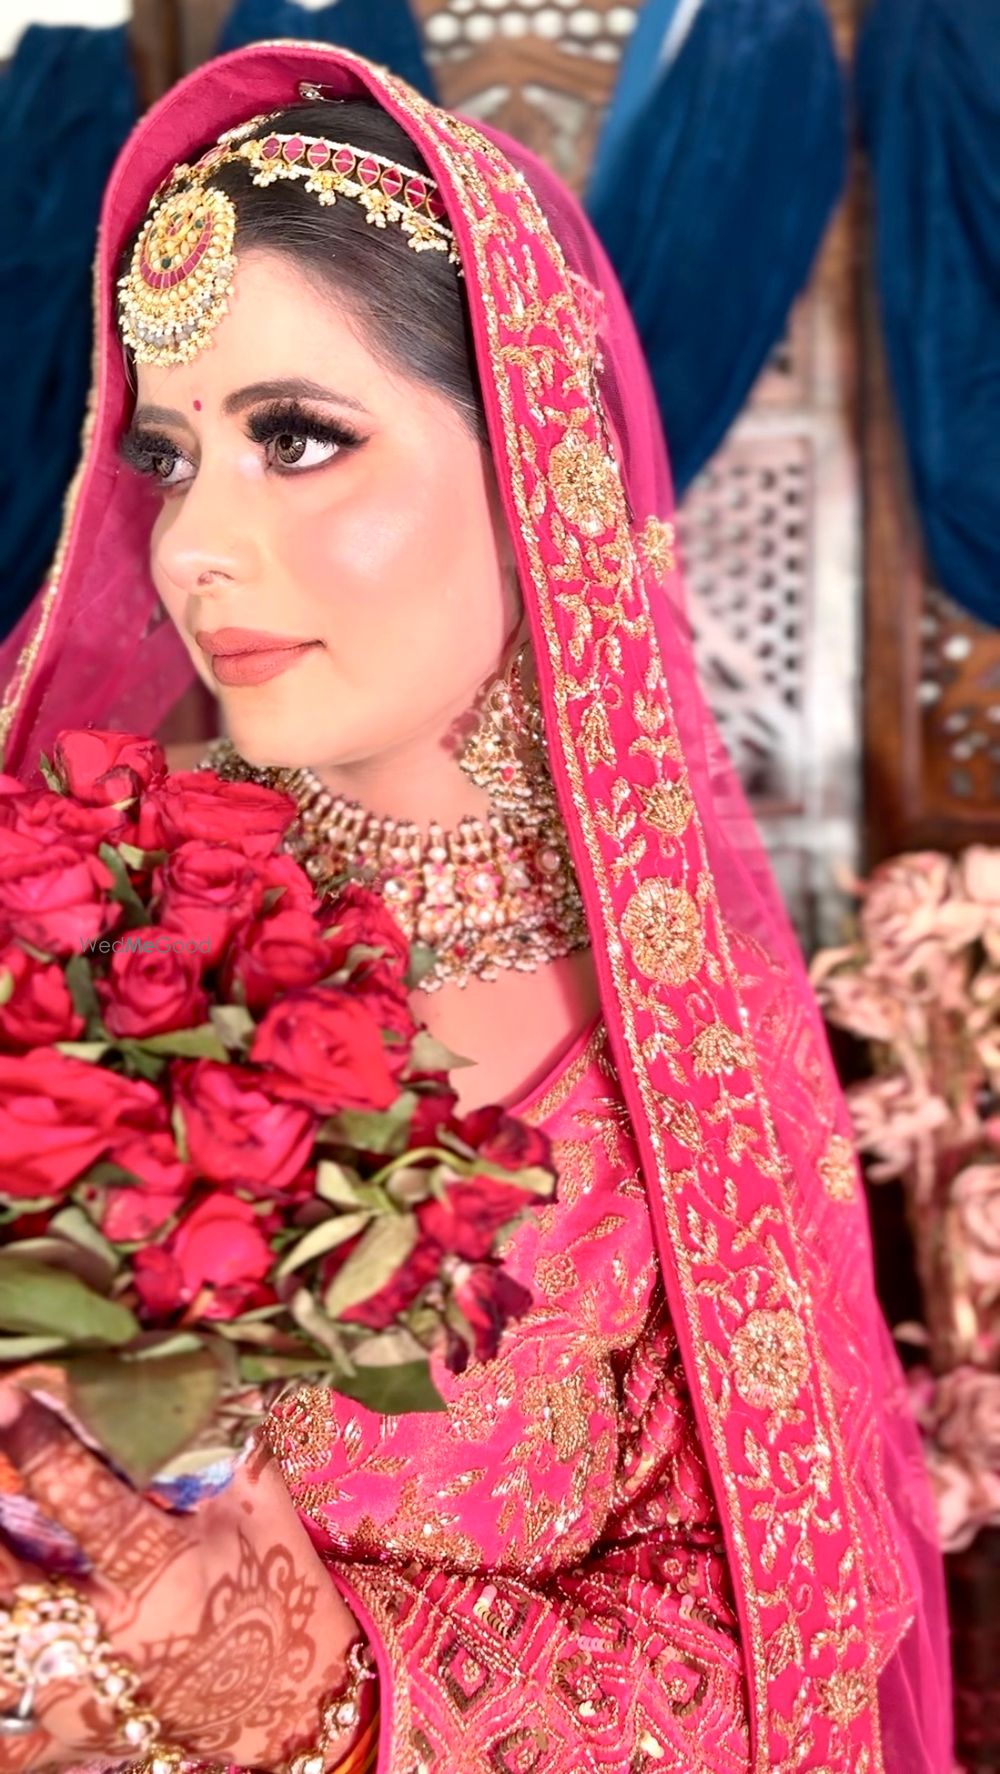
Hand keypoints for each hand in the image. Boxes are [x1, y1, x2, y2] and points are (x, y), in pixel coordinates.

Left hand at [0, 1391, 363, 1773]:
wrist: (287, 1694)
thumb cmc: (273, 1580)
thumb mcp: (255, 1502)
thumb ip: (210, 1438)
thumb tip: (171, 1359)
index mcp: (171, 1572)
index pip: (88, 1502)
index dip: (39, 1446)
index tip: (6, 1394)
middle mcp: (118, 1638)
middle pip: (13, 1582)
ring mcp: (86, 1694)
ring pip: (1, 1646)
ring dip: (0, 1577)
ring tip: (3, 1527)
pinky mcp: (67, 1730)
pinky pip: (9, 1701)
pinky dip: (5, 1651)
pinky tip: (15, 1601)